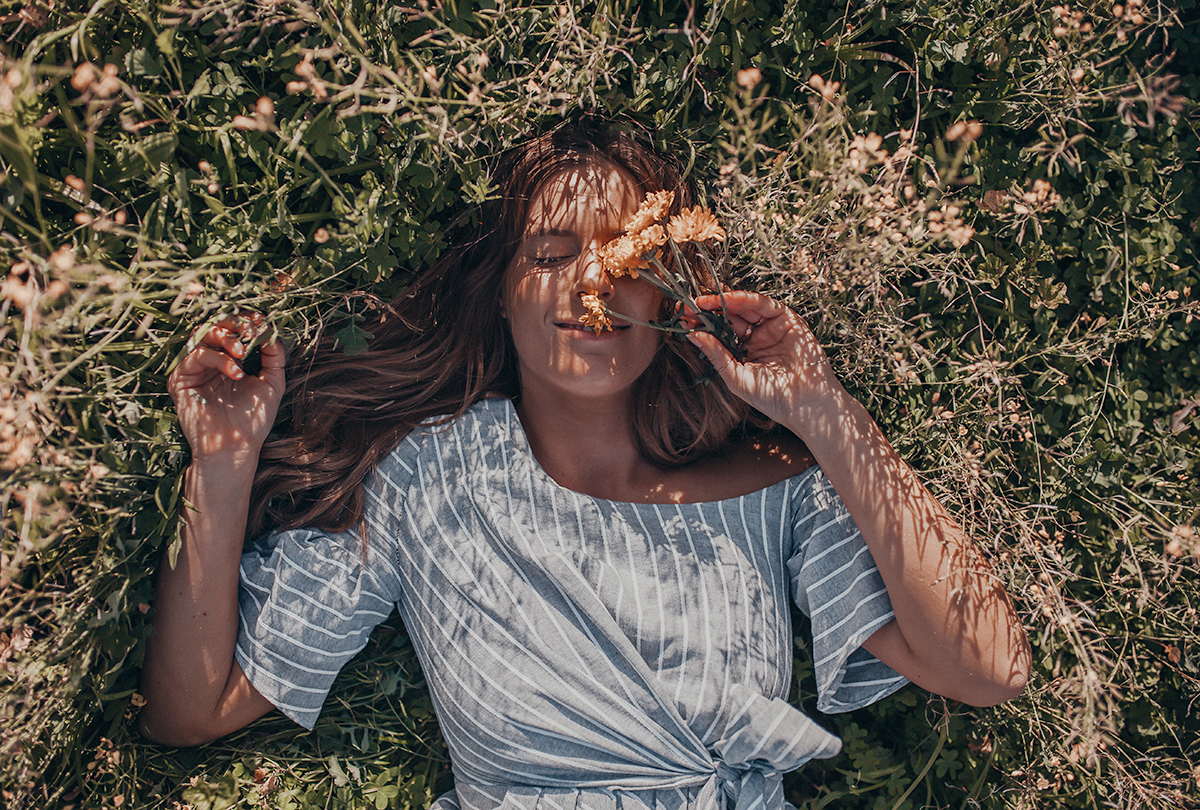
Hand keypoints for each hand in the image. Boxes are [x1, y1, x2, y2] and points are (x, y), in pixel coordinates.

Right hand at [168, 313, 285, 464]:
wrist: (237, 448)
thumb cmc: (253, 419)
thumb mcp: (272, 382)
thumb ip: (274, 356)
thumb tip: (271, 331)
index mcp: (229, 360)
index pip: (232, 330)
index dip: (246, 321)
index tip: (262, 321)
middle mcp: (209, 362)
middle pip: (214, 325)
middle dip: (234, 322)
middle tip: (250, 329)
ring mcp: (193, 370)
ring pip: (202, 335)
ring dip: (226, 338)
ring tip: (242, 352)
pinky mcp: (179, 380)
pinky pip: (194, 356)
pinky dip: (217, 359)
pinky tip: (235, 373)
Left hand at [683, 291, 838, 425]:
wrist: (806, 405)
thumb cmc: (773, 398)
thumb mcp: (736, 376)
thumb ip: (716, 354)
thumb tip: (692, 335)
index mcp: (745, 352)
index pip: (720, 332)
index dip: (702, 324)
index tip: (682, 319)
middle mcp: (757, 337)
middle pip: (730, 317)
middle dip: (708, 310)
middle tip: (687, 306)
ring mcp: (772, 328)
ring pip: (745, 307)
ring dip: (723, 301)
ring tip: (702, 302)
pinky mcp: (788, 320)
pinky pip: (764, 304)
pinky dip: (746, 299)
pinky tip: (727, 299)